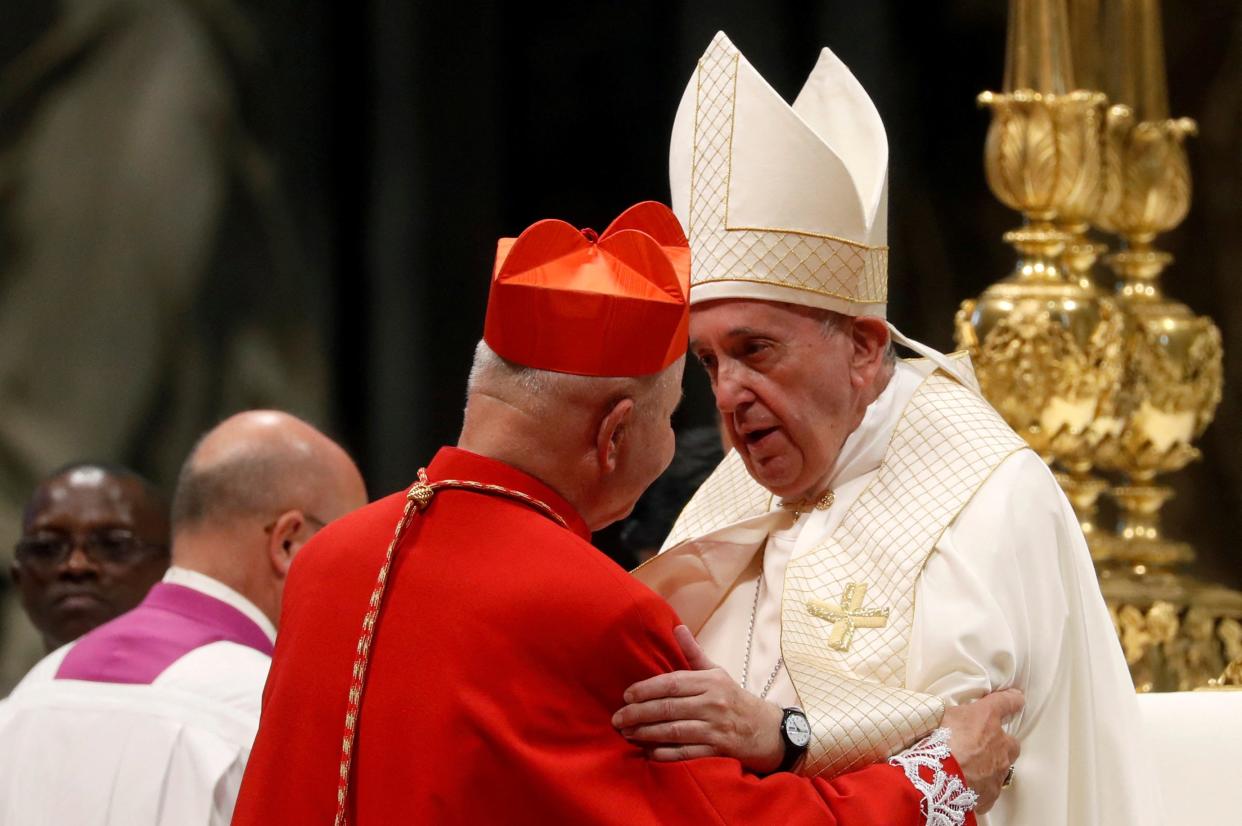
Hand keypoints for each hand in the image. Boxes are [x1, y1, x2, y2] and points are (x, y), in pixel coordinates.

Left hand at [612, 625, 785, 772]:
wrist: (767, 730)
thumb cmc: (734, 698)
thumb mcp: (717, 672)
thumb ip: (693, 653)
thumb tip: (676, 627)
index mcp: (710, 681)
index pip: (672, 683)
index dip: (646, 689)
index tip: (626, 695)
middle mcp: (713, 703)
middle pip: (669, 708)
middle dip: (639, 714)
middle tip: (617, 718)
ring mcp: (716, 729)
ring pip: (674, 731)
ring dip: (646, 733)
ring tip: (626, 733)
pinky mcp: (718, 751)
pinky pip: (686, 753)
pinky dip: (665, 754)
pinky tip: (648, 752)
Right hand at [942, 688, 1023, 813]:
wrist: (940, 777)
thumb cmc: (940, 741)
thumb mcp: (944, 714)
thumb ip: (958, 713)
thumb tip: (957, 714)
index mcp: (987, 719)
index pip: (1006, 703)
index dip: (1011, 700)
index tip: (1016, 699)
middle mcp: (1000, 744)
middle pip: (1010, 743)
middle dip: (1000, 743)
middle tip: (982, 745)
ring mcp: (998, 772)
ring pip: (1001, 767)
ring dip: (989, 766)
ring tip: (967, 768)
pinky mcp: (991, 794)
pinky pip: (989, 789)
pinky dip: (980, 786)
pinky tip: (964, 784)